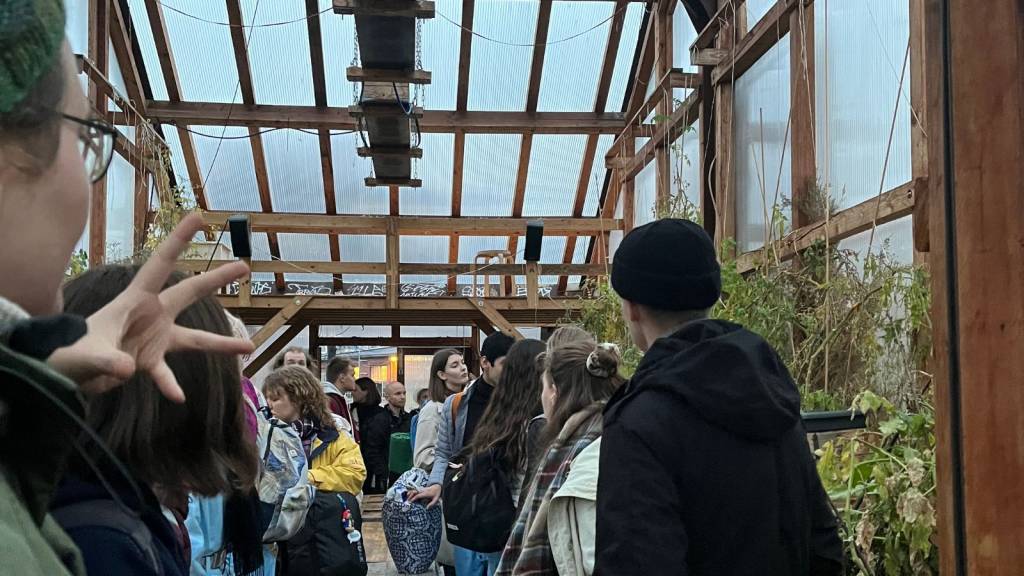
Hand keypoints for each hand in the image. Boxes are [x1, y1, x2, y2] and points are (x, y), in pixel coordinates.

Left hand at [48, 214, 253, 401]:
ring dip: (220, 343)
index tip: (200, 217)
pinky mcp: (150, 361)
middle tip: (244, 266)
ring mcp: (154, 337)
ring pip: (196, 337)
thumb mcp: (86, 354)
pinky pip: (167, 373)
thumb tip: (128, 367)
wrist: (62, 372)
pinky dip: (170, 384)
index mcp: (135, 299)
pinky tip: (179, 397)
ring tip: (249, 348)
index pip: (161, 264)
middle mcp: (152, 314)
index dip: (180, 239)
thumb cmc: (69, 353)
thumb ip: (107, 359)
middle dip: (216, 279)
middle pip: (190, 292)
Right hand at [408, 483, 440, 507]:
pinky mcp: (420, 489)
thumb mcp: (436, 499)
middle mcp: (422, 490)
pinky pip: (414, 489)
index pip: (418, 495)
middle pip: (414, 492)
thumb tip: (427, 508)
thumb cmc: (436, 493)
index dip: (414, 498)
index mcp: (425, 493)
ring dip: (409, 494)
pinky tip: (408, 494)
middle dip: (410, 496)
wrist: (437, 487)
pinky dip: (411, 492)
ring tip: (406, 498)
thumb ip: (432, 504)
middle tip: (407, 501)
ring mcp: (421, 489)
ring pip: (414, 490)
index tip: (410, 502)